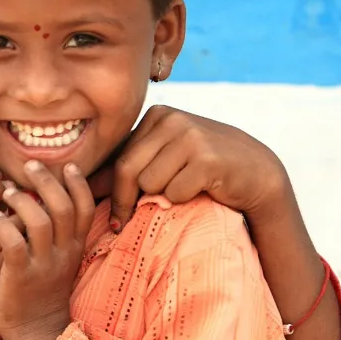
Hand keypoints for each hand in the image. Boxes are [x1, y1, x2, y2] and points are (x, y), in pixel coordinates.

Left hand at [0, 161, 94, 339]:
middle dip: (47, 182)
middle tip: (29, 165)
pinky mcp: (20, 278)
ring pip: (40, 223)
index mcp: (75, 247)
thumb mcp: (62, 259)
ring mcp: (42, 266)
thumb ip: (61, 231)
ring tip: (8, 191)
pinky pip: (14, 245)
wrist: (36, 333)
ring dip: (23, 201)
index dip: (78, 183)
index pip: (85, 207)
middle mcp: (63, 254)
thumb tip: (53, 194)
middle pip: (63, 208)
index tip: (66, 164)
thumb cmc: (43, 289)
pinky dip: (5, 226)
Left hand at [90, 105, 296, 232]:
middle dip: (125, 201)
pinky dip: (183, 199)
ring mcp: (191, 136)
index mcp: (157, 116)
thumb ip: (129, 167)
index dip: (113, 190)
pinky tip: (201, 189)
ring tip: (183, 189)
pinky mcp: (208, 158)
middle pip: (129, 170)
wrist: (256, 171)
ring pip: (151, 183)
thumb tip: (84, 186)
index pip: (120, 157)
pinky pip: (175, 192)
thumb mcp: (164, 158)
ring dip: (162, 197)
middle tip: (122, 223)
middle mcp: (172, 119)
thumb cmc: (202, 168)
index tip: (114, 216)